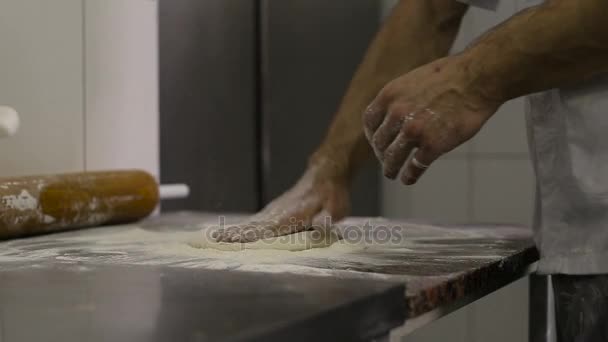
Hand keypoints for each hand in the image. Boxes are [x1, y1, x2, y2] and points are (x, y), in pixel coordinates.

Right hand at [212, 161, 349, 242]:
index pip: (263, 228)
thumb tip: (320, 225)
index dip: (246, 235)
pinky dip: (247, 225)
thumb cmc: (331, 194)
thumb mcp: (333, 209)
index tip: (227, 239)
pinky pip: (259, 220)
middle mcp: (278, 213)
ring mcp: (277, 210)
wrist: (327, 173)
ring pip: (253, 222)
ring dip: (236, 229)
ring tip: (218, 235)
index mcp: (288, 217)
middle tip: (213, 239)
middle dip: (233, 233)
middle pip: (251, 225)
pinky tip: (241, 230)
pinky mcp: (278, 209)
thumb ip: (325, 219)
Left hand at [363, 55, 501, 184]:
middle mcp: (397, 114)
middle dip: (381, 154)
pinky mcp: (432, 145)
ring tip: (393, 174)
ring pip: (392, 157)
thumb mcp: (415, 79)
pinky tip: (409, 179)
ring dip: (390, 169)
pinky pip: (415, 166)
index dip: (372, 135)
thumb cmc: (453, 75)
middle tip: (386, 161)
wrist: (477, 78)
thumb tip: (396, 111)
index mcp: (390, 95)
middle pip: (379, 142)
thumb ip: (402, 98)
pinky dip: (410, 175)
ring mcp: (414, 131)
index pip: (370, 121)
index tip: (377, 142)